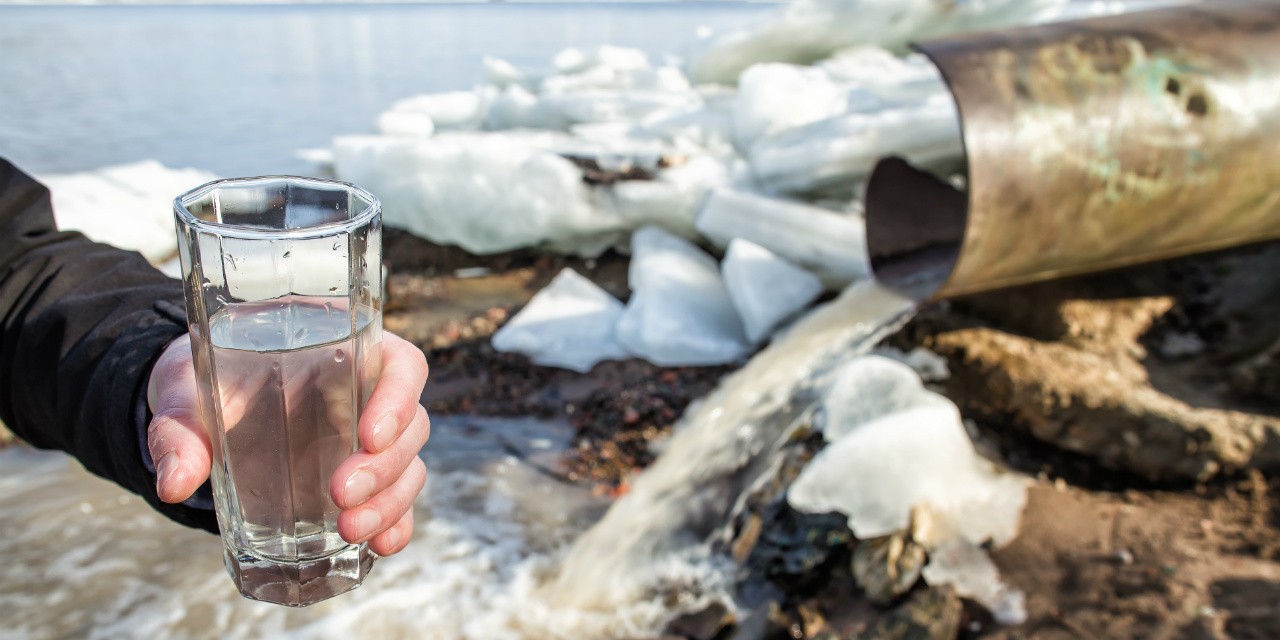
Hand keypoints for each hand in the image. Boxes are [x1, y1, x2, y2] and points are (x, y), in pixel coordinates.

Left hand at [146, 331, 430, 555]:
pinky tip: (381, 545)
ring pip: (408, 466)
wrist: (197, 408)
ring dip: (390, 501)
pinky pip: (396, 500)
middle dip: (384, 466)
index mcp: (344, 353)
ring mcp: (368, 442)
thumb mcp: (184, 394)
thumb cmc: (202, 383)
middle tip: (341, 494)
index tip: (369, 435)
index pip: (402, 366)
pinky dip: (396, 523)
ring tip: (350, 530)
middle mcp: (367, 395)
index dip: (398, 399)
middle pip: (411, 425)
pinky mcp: (362, 480)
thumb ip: (180, 430)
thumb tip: (175, 483)